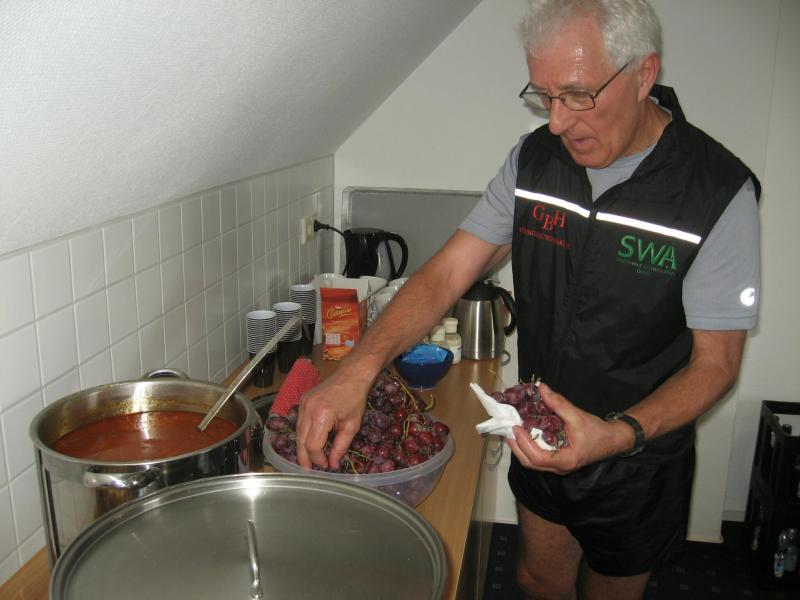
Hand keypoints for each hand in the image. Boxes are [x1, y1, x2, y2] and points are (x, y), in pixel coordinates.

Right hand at [295, 367, 371, 468]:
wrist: (351, 374)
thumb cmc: (355, 398)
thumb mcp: (352, 425)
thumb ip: (341, 446)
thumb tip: (332, 464)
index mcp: (322, 415)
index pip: (312, 445)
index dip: (317, 459)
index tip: (325, 466)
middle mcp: (307, 409)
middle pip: (300, 441)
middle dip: (304, 458)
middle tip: (309, 470)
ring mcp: (302, 404)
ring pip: (298, 432)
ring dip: (303, 447)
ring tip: (310, 460)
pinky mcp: (302, 400)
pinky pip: (299, 423)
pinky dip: (303, 434)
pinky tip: (309, 443)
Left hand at [506, 383, 632, 473]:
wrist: (613, 440)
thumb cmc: (597, 431)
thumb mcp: (577, 416)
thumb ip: (558, 403)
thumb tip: (540, 387)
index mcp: (565, 460)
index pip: (537, 457)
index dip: (524, 443)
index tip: (516, 428)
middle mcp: (559, 468)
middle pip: (530, 463)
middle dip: (517, 447)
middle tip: (508, 430)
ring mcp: (558, 467)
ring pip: (533, 462)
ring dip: (520, 448)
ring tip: (512, 432)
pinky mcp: (558, 461)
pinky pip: (539, 458)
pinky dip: (528, 448)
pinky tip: (524, 435)